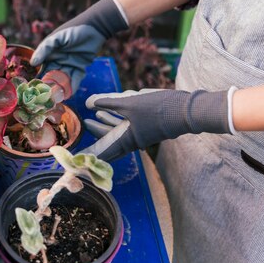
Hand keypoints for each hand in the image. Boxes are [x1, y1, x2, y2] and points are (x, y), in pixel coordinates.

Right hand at [30, 0, 127, 91]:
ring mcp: (69, 65)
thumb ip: (45, 49)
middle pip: (53, 77)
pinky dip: (72, 86)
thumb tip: (33, 63)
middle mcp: (58, 61)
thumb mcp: (57, 38)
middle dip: (51, 86)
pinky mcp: (80, 68)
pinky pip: (75, 79)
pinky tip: (69, 93)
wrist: (95, 28)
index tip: (36, 88)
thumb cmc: (74, 30)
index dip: (40, 78)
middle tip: (48, 96)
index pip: (42, 68)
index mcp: (50, 54)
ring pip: (64, 80)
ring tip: (58, 97)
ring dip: (61, 88)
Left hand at [82, 89, 230, 160]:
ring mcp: (140, 135)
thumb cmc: (158, 108)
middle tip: (84, 125)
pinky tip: (113, 110)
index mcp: (126, 141)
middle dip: (96, 133)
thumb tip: (89, 103)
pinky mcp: (147, 127)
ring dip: (106, 123)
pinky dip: (118, 118)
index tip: (76, 160)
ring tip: (95, 115)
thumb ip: (107, 102)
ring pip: (118, 131)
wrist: (187, 111)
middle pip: (109, 141)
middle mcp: (132, 141)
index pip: (101, 152)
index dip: (88, 154)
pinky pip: (127, 126)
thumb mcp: (129, 102)